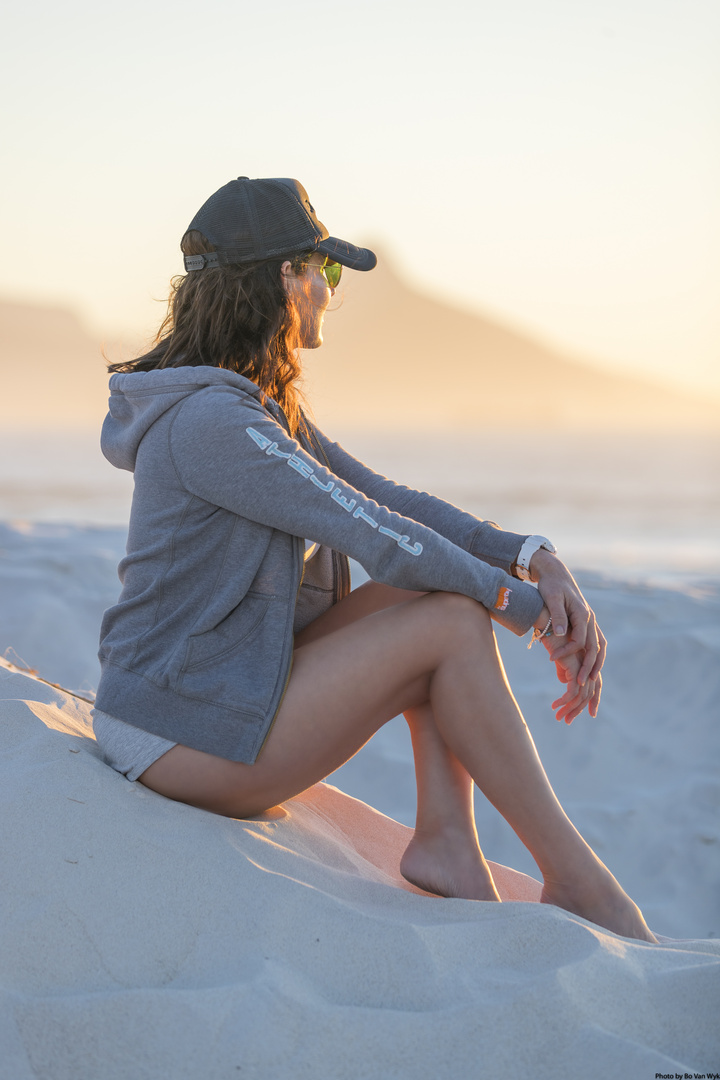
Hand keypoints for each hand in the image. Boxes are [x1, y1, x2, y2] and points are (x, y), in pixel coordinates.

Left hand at [529, 549, 606, 685]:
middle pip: (594, 648)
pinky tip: (589, 666)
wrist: (555, 573)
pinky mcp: (586, 622)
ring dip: (596, 664)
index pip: (579, 640)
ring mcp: (590, 621)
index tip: (551, 659)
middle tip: (579, 683)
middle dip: (588, 667)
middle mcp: (590, 618)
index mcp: (582, 613)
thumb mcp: (552, 597)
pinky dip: (594, 656)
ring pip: (599, 646)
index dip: (567, 652)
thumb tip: (561, 633)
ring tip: (589, 680)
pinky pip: (595, 642)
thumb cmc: (551, 585)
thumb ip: (558, 615)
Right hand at [543, 635, 601, 721]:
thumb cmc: (551, 630)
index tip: (587, 713)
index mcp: (586, 657)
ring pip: (582, 694)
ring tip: (558, 717)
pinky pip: (573, 689)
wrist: (547, 617)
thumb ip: (564, 667)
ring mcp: (583, 663)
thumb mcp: (558, 653)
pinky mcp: (574, 665)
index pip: (595, 682)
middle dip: (581, 708)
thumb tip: (564, 680)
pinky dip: (565, 700)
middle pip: (591, 690)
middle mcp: (588, 661)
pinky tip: (555, 705)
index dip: (593, 698)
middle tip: (568, 720)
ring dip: (571, 708)